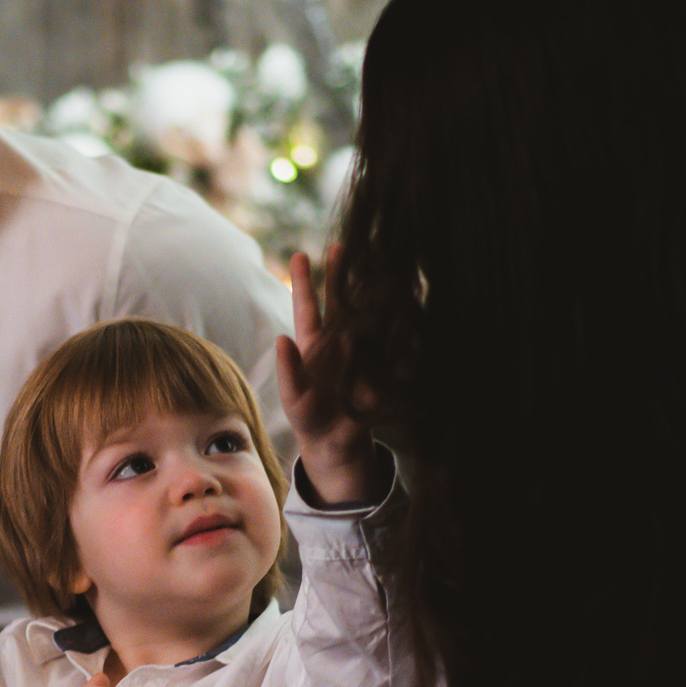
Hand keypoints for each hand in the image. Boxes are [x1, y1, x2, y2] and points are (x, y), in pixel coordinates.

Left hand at [276, 248, 381, 508]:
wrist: (335, 442)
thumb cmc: (308, 417)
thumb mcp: (293, 397)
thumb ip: (288, 370)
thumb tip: (282, 340)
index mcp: (312, 344)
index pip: (307, 307)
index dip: (303, 282)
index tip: (300, 255)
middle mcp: (337, 341)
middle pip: (339, 301)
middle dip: (340, 273)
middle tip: (344, 244)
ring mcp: (360, 352)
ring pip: (365, 315)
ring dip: (370, 292)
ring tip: (377, 265)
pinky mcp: (379, 368)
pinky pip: (387, 345)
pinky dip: (395, 326)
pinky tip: (403, 305)